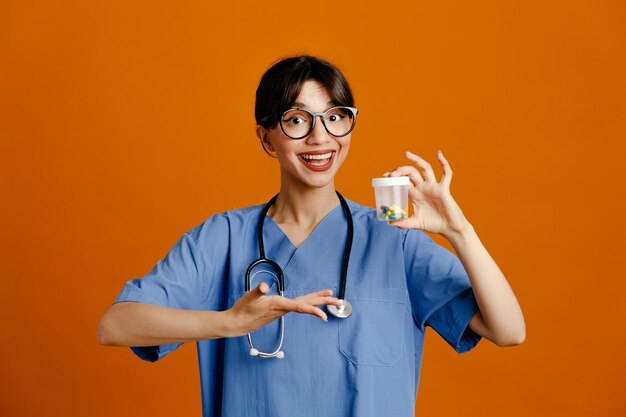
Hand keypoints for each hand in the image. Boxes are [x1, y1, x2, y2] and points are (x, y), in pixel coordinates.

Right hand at [224, 284, 340, 336]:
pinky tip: (312, 302)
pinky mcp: (280, 310)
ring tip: (331, 298)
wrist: (238, 324)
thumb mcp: (248, 297)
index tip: (325, 315)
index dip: (313, 310)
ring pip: (304, 304)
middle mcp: (284, 308)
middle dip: (323, 303)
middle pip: (307, 305)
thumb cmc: (243, 309)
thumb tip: (264, 286)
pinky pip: (299, 306)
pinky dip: (308, 303)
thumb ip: (257, 291)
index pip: (299, 307)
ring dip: (318, 301)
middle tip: (339, 301)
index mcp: (279, 304)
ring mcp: (283, 309)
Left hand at [385, 150, 470, 237]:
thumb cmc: (434, 224)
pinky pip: (446, 174)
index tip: (385, 176)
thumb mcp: (416, 223)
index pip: (403, 180)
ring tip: (406, 154)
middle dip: (401, 170)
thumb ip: (404, 223)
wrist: (449, 228)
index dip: (394, 177)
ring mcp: (433, 187)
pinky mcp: (444, 189)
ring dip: (417, 160)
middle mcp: (423, 188)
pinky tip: (439, 154)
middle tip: (392, 173)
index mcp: (415, 194)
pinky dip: (444, 163)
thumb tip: (390, 222)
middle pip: (411, 173)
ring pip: (425, 169)